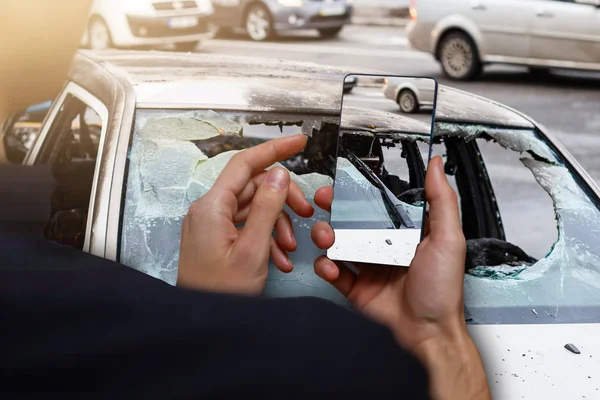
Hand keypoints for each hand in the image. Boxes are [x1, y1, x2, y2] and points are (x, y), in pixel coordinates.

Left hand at [177, 134, 313, 295]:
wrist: (202, 324)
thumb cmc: (220, 292)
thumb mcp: (253, 249)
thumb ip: (266, 208)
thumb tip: (278, 174)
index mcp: (211, 207)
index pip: (245, 163)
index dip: (274, 149)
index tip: (298, 141)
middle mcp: (208, 210)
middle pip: (253, 187)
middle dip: (282, 200)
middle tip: (306, 213)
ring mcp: (211, 224)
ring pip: (253, 207)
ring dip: (277, 223)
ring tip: (289, 248)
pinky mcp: (215, 237)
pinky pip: (245, 225)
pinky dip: (265, 235)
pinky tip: (278, 256)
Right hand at [311, 156, 490, 399]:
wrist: (428, 333)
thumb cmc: (442, 290)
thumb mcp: (448, 239)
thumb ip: (441, 200)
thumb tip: (438, 165)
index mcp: (405, 232)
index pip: (376, 205)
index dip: (356, 193)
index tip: (342, 183)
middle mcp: (384, 246)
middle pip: (351, 220)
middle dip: (333, 210)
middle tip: (323, 203)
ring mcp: (368, 266)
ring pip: (337, 243)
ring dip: (325, 236)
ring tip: (327, 238)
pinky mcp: (355, 286)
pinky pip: (332, 270)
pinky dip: (326, 267)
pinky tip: (331, 267)